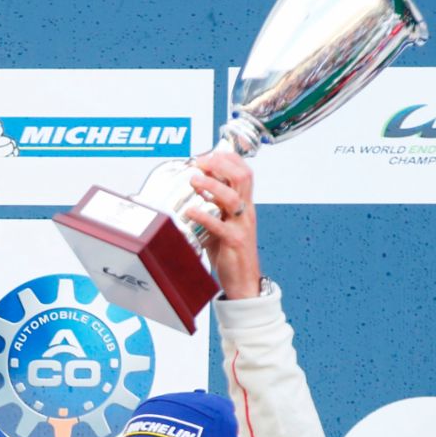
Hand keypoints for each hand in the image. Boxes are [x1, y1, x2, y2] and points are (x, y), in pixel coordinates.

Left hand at [184, 151, 261, 299]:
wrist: (243, 281)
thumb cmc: (230, 251)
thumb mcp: (222, 221)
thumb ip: (213, 203)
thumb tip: (199, 182)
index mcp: (244, 205)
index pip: (244, 172)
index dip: (227, 159)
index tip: (206, 155)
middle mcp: (245, 212)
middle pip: (242, 177)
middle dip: (221, 165)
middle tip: (200, 163)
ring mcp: (241, 225)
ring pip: (233, 197)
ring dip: (212, 185)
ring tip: (194, 180)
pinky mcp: (234, 241)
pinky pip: (220, 225)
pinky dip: (204, 216)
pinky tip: (191, 211)